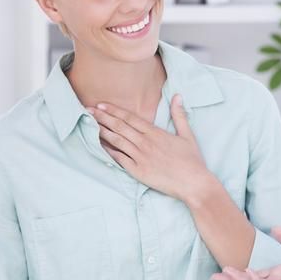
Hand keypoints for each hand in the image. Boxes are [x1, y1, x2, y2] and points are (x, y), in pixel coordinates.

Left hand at [87, 95, 210, 201]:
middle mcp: (145, 143)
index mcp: (156, 133)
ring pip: (117, 140)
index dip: (114, 111)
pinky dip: (108, 151)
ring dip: (102, 131)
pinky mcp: (138, 171)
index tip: (101, 105)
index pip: (130, 118)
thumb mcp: (187, 135)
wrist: (193, 183)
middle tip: (87, 110)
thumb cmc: (192, 161)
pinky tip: (98, 145)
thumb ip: (179, 115)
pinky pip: (119, 159)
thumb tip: (177, 96)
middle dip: (102, 117)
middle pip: (120, 126)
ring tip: (89, 124)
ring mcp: (140, 157)